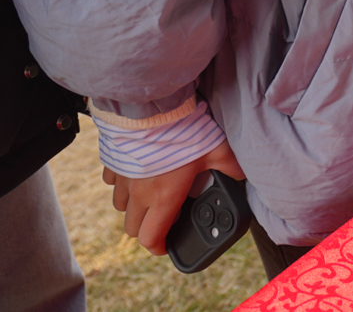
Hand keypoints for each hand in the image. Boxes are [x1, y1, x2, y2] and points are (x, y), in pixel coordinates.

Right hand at [104, 142, 243, 256]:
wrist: (152, 105)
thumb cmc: (184, 130)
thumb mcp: (216, 149)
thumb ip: (230, 166)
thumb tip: (241, 174)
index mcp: (163, 197)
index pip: (151, 239)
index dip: (159, 247)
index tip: (168, 245)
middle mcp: (138, 193)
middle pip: (133, 228)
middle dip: (147, 229)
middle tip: (165, 217)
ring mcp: (122, 178)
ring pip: (120, 206)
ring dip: (133, 207)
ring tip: (151, 194)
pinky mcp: (111, 161)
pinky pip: (111, 182)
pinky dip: (121, 183)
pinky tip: (136, 172)